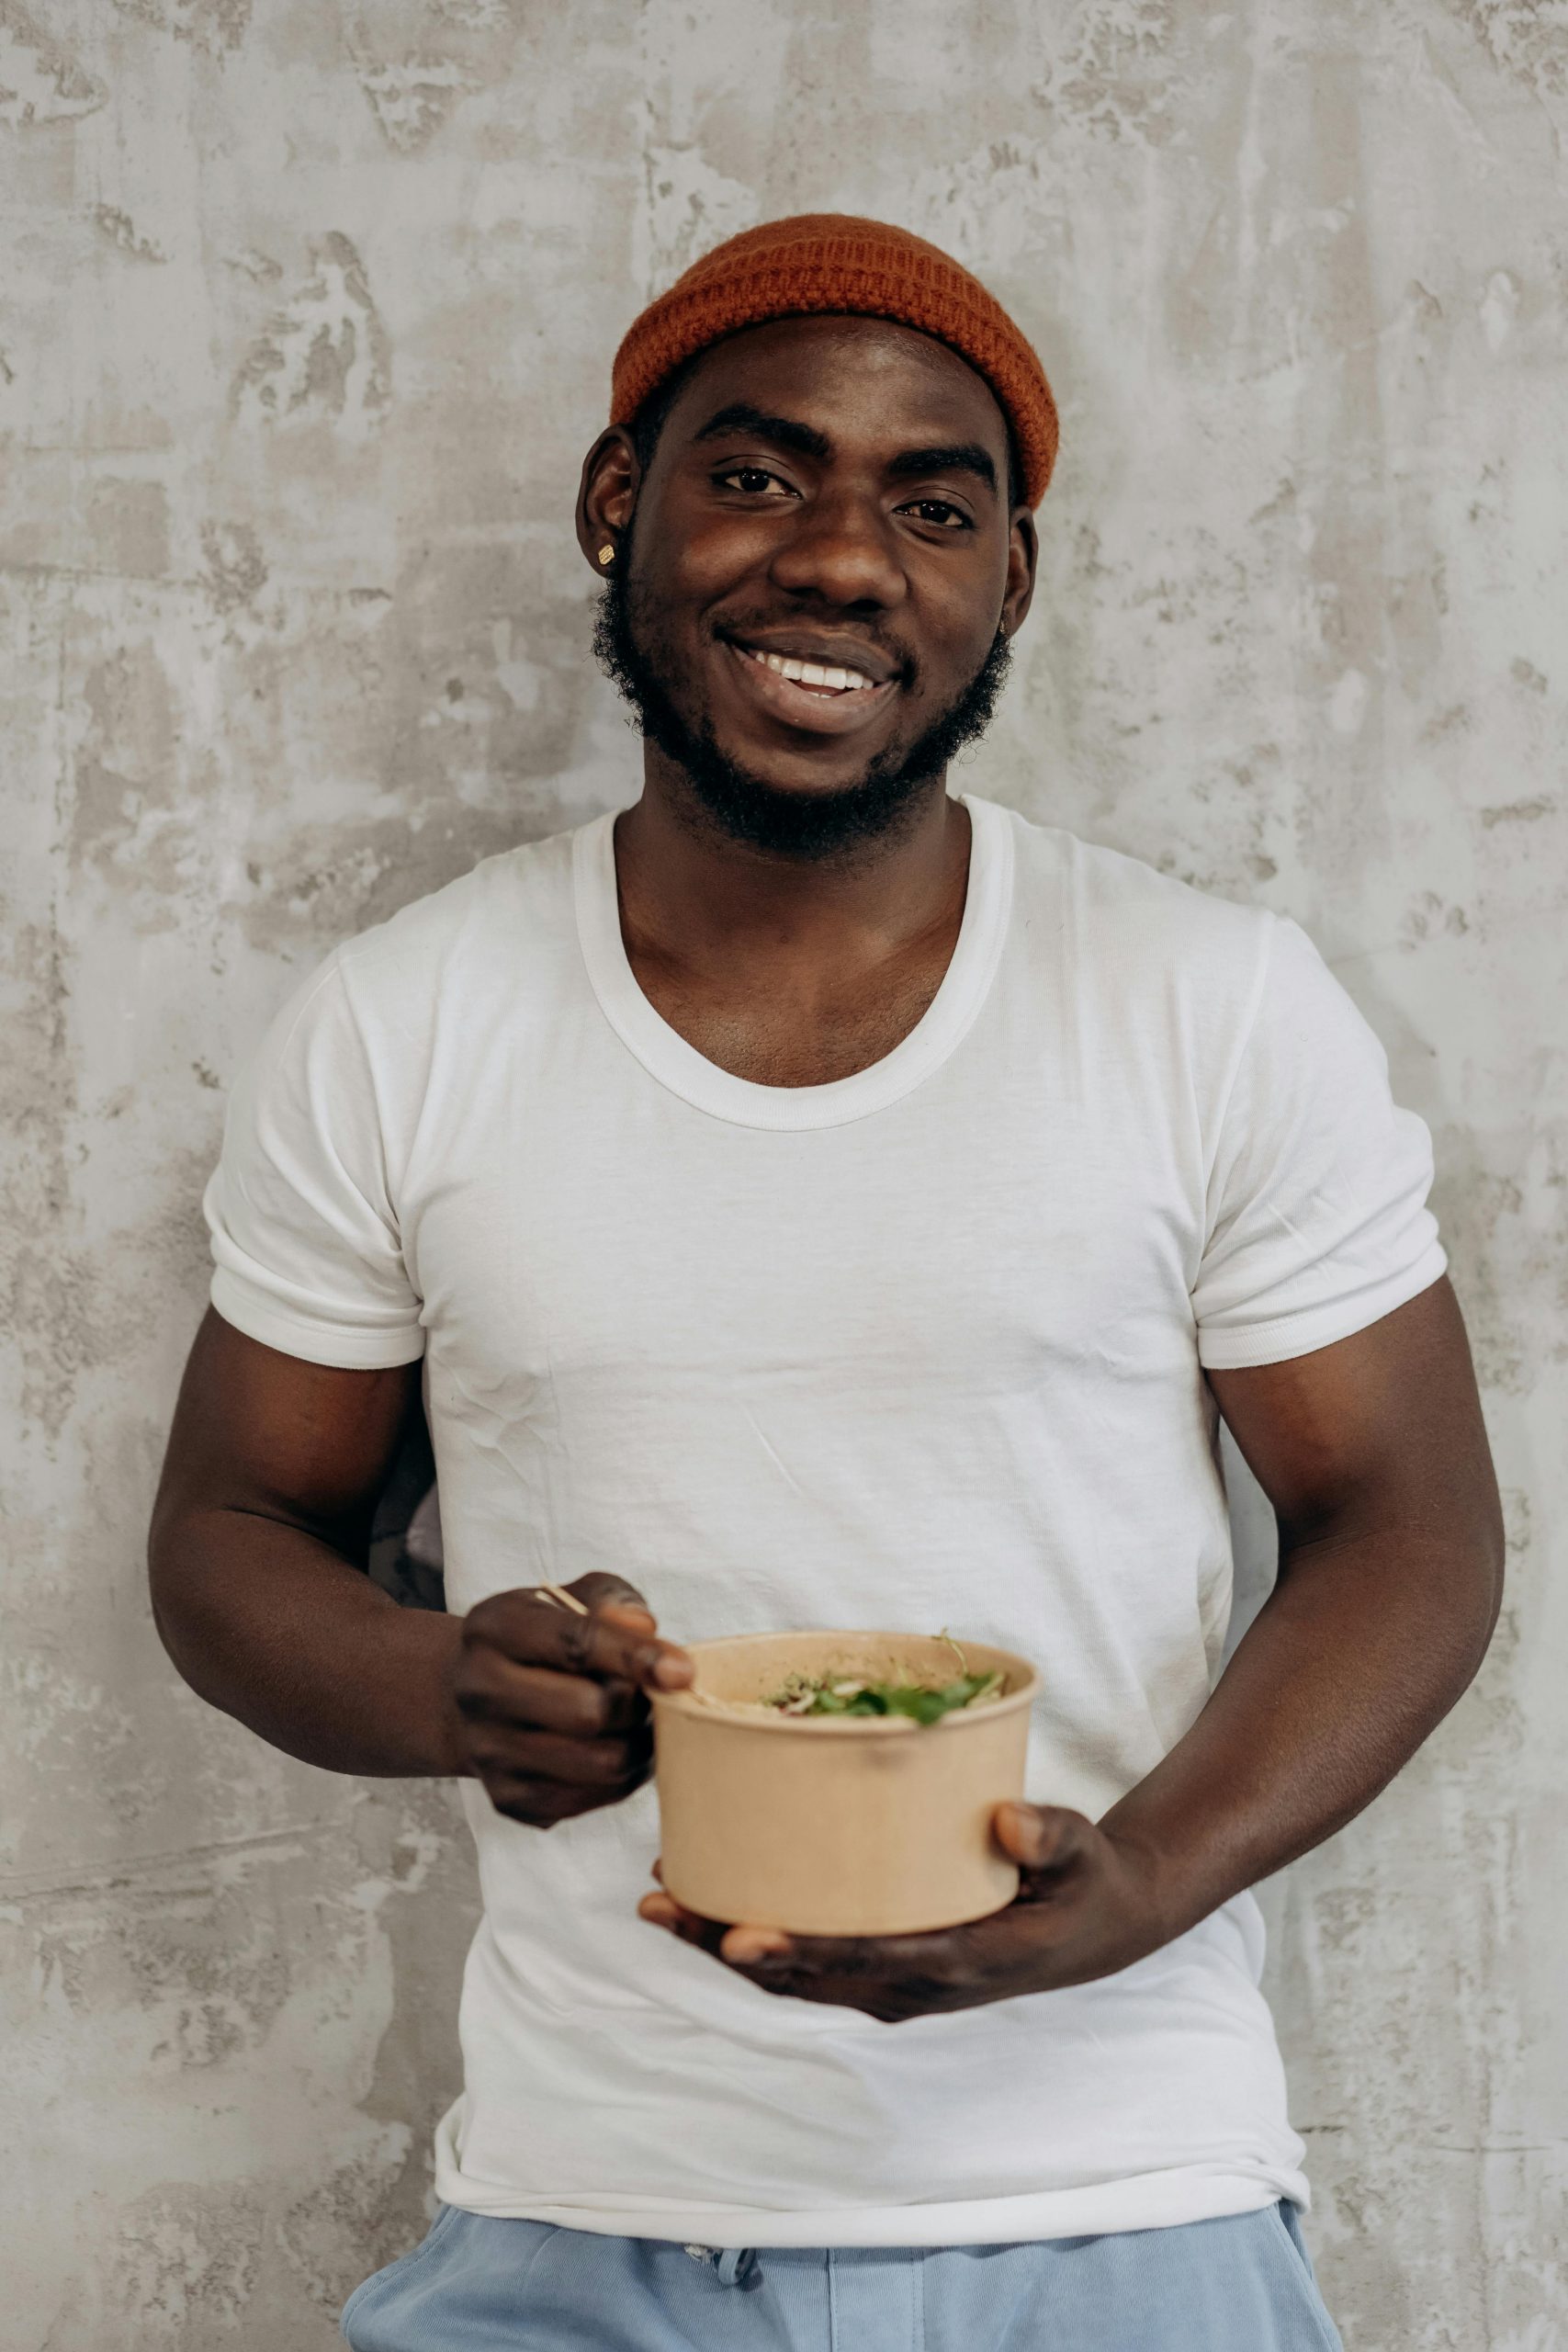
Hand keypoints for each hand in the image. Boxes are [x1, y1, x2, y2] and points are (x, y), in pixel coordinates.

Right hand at [450, 1574, 691, 1826]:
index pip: (575, 1644)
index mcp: (493, 1629)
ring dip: (638, 1743)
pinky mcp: (508, 1798)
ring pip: (601, 1763)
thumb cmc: (540, 1638)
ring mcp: (489, 1751)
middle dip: (637, 1703)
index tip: (683, 1671)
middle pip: (591, 1713)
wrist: (479, 1694)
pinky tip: (614, 1746)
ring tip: (638, 1721)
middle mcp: (479, 1691)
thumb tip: (644, 1629)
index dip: (636, 1658)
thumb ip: (612, 1601)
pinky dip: (622, 1777)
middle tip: (648, 1692)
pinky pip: (594, 1799)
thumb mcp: (569, 1597)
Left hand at [638, 1803, 1172, 2021]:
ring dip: (723, 1939)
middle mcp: (912, 1984)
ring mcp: (893, 1983)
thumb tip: (1008, 1822)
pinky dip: (756, 1932)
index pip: (862, 1961)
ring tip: (659, 1894)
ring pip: (793, 1973)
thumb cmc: (1082, 1879)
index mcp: (957, 1960)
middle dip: (724, 1942)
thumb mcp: (1080, 1851)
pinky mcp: (883, 1967)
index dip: (797, 1951)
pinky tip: (714, 1893)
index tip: (735, 1938)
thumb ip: (1049, 1835)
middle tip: (657, 1901)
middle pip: (802, 1974)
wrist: (1093, 1927)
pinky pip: (808, 1959)